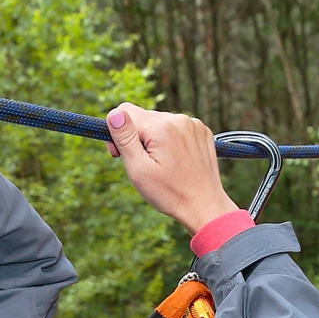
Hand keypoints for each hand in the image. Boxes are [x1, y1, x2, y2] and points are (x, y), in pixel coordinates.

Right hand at [105, 103, 239, 234]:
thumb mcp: (139, 169)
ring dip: (154, 138)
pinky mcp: (201, 130)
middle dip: (136, 136)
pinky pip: (176, 127)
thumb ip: (124, 139)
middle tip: (143, 163)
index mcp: (162, 127)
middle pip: (142, 117)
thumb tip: (114, 114)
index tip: (119, 154)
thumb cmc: (170, 193)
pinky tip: (175, 159)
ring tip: (162, 163)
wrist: (204, 206)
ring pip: (159, 121)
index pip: (125, 111)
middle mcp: (179, 119)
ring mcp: (193, 124)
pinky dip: (170, 139)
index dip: (116, 132)